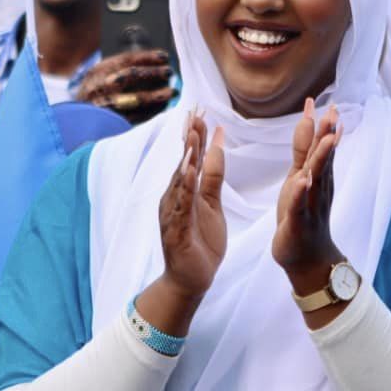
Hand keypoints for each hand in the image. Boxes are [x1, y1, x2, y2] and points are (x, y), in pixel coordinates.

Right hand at [75, 50, 175, 122]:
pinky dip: (152, 111)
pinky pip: (137, 116)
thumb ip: (121, 68)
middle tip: (169, 72)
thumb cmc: (96, 93)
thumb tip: (154, 63)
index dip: (147, 57)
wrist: (76, 120)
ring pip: (135, 98)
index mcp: (98, 72)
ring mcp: (105, 106)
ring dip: (157, 95)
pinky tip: (163, 106)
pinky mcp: (113, 123)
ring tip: (172, 92)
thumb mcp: (101, 76)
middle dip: (153, 73)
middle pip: (130, 76)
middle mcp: (100, 87)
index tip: (164, 57)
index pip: (125, 60)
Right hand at [157, 112, 225, 299]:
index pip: (190, 157)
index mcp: (184, 190)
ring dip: (186, 158)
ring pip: (180, 182)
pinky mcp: (177, 231)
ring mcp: (173, 214)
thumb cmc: (201, 241)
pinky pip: (181, 207)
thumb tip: (218, 142)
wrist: (191, 280)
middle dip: (189, 139)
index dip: (195, 134)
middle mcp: (174, 198)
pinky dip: (184, 189)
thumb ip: (213, 175)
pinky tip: (189, 174)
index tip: (200, 110)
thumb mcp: (212, 203)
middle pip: (182, 163)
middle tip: (194, 113)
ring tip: (192, 136)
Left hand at [272, 100, 344, 284]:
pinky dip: (300, 193)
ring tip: (326, 140)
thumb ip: (304, 152)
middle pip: (323, 159)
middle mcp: (318, 189)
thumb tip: (314, 122)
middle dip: (328, 136)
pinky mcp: (298, 222)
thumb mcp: (301, 178)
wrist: (308, 258)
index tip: (330, 105)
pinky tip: (302, 181)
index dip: (325, 127)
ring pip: (316, 179)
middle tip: (334, 113)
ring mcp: (310, 205)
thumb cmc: (304, 215)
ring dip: (321, 159)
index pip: (322, 148)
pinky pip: (299, 205)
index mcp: (317, 178)